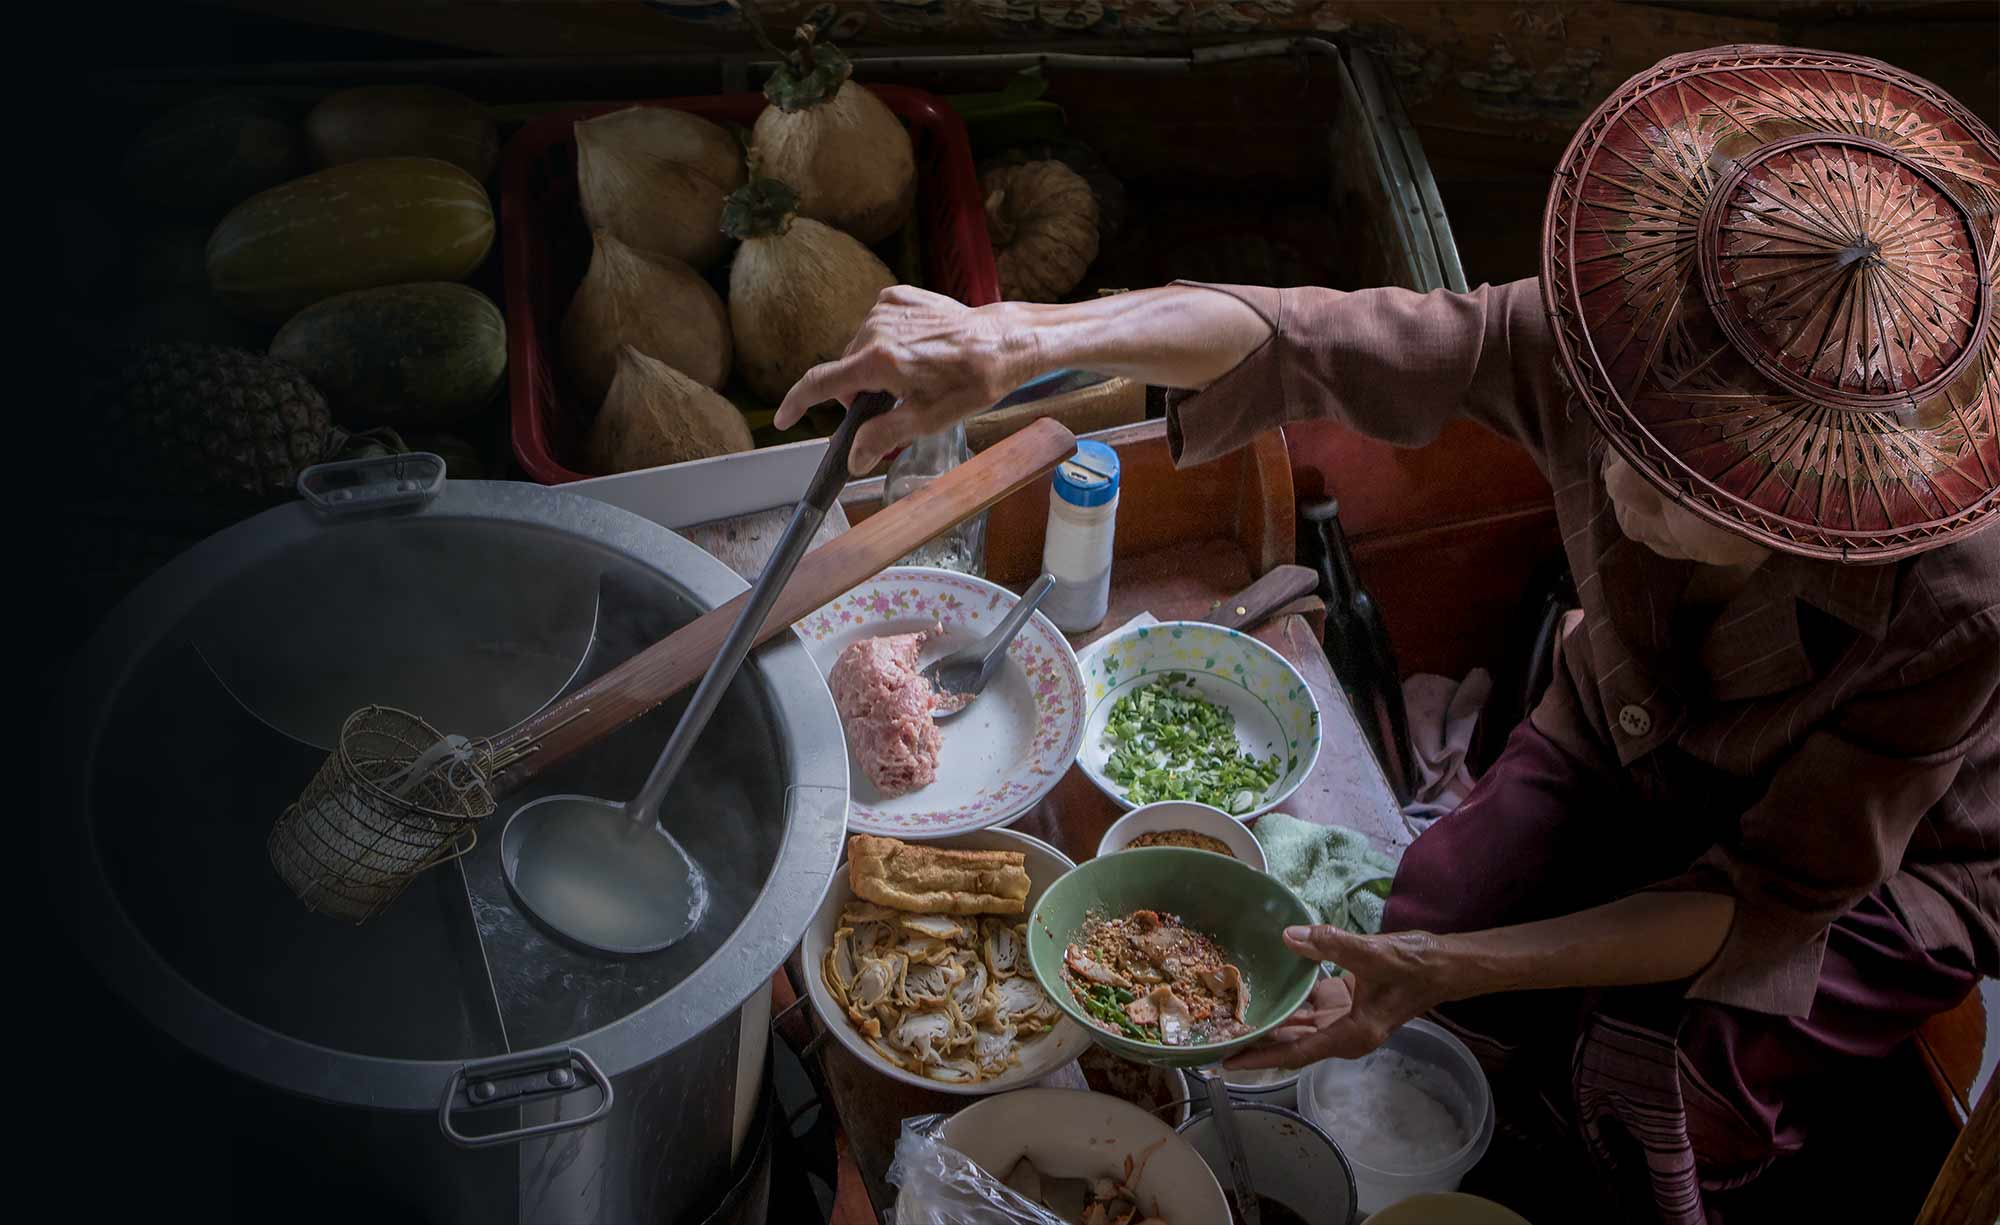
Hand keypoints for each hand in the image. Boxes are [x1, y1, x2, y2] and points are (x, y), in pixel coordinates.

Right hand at [774, 286, 1037, 473]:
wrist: (1002, 341)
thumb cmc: (970, 383)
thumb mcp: (927, 420)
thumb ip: (882, 437)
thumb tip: (853, 460)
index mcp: (879, 361)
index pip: (821, 383)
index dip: (797, 403)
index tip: (784, 418)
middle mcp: (875, 328)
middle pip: (845, 369)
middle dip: (858, 392)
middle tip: (892, 405)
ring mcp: (886, 307)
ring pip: (859, 348)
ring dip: (873, 366)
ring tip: (913, 374)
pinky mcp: (898, 295)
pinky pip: (876, 325)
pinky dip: (885, 342)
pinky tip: (916, 350)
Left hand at [1225, 925, 1456, 1069]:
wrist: (1445, 965)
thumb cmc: (1415, 966)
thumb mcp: (1373, 953)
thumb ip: (1331, 943)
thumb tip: (1289, 936)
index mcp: (1351, 1034)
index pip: (1297, 1051)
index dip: (1262, 1056)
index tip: (1229, 1061)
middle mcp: (1344, 1034)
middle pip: (1292, 1043)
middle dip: (1257, 1041)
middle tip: (1217, 1037)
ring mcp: (1344, 1019)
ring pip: (1298, 1026)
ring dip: (1269, 1023)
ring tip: (1230, 1018)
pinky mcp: (1345, 1002)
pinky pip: (1309, 1007)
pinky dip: (1287, 1002)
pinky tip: (1262, 991)